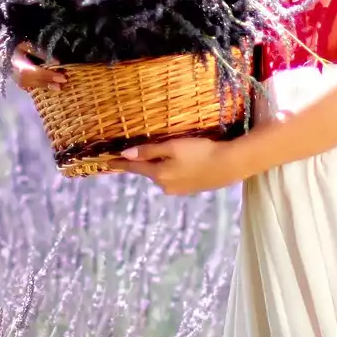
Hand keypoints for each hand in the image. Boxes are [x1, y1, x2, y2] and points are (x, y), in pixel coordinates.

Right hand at [5, 41, 67, 93]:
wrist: (2, 56)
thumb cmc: (16, 48)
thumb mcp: (27, 46)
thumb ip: (41, 53)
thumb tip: (56, 62)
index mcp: (20, 66)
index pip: (37, 72)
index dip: (50, 75)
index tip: (62, 77)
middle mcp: (19, 77)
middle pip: (38, 81)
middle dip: (52, 82)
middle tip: (65, 82)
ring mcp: (20, 83)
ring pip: (36, 86)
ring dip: (49, 86)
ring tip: (61, 86)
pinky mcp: (22, 85)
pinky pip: (34, 88)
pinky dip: (44, 87)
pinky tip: (53, 87)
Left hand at [109, 135, 242, 194]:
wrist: (229, 165)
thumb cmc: (200, 152)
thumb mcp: (172, 147)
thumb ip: (149, 151)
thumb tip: (126, 154)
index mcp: (159, 175)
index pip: (134, 168)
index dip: (121, 163)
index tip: (107, 161)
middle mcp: (165, 186)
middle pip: (149, 171)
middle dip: (146, 162)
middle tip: (145, 148)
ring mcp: (179, 190)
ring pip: (163, 175)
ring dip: (162, 166)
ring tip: (171, 153)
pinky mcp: (191, 189)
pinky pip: (175, 178)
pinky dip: (174, 170)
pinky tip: (185, 163)